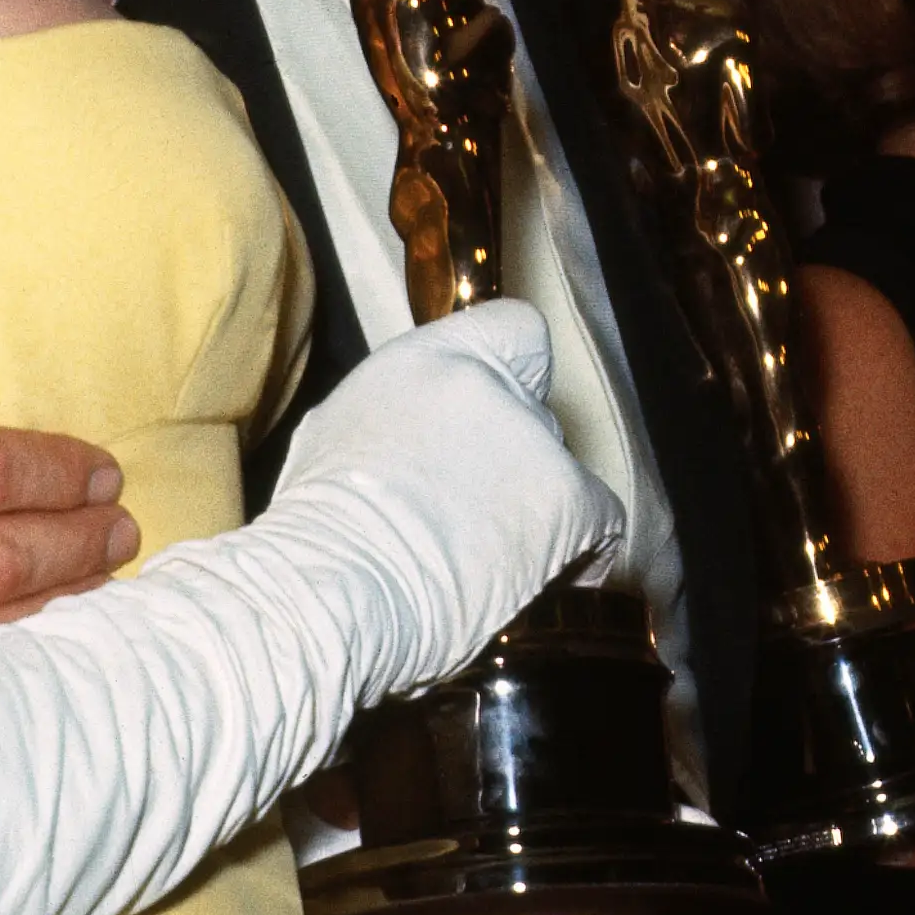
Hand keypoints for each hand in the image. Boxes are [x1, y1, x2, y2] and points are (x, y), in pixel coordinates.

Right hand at [270, 302, 624, 696]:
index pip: (513, 328)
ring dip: (539, 512)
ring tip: (498, 561)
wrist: (330, 586)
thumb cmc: (314, 531)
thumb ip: (399, 414)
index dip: (519, 373)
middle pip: (534, 413)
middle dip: (515, 463)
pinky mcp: (564, 499)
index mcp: (427, 358)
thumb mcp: (339, 432)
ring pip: (561, 470)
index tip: (509, 409)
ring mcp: (530, 438)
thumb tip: (414, 440)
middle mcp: (487, 384)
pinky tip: (553, 581)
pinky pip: (600, 520)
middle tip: (481, 514)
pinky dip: (583, 552)